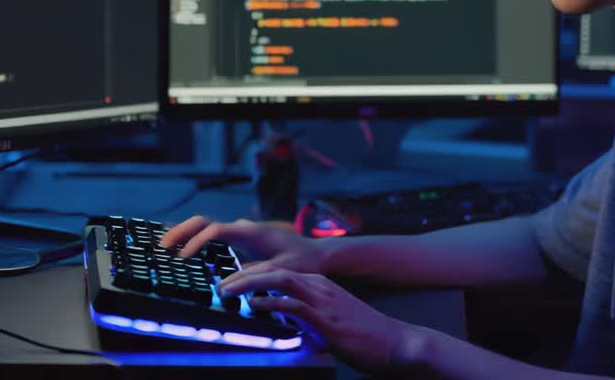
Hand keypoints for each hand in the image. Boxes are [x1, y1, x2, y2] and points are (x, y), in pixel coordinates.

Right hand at [159, 216, 327, 273]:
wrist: (317, 253)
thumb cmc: (302, 261)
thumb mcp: (279, 272)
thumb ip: (253, 278)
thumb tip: (222, 288)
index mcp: (251, 233)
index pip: (215, 231)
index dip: (196, 242)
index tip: (183, 258)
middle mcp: (243, 228)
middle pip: (204, 222)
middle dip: (180, 231)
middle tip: (160, 246)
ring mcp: (241, 231)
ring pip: (205, 225)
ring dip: (184, 233)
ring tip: (164, 247)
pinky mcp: (240, 238)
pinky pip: (212, 234)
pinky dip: (195, 238)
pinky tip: (183, 249)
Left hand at [219, 266, 419, 374]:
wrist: (395, 343)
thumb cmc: (365, 336)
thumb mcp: (330, 322)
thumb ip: (306, 319)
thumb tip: (285, 325)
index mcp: (319, 285)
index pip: (278, 272)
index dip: (251, 274)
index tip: (229, 282)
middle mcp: (319, 286)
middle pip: (273, 270)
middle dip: (242, 274)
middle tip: (219, 283)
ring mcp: (323, 300)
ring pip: (279, 280)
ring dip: (249, 283)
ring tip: (227, 290)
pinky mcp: (326, 318)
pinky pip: (293, 305)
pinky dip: (270, 302)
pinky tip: (254, 305)